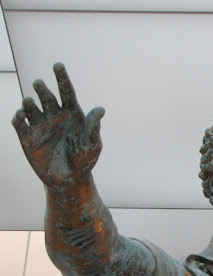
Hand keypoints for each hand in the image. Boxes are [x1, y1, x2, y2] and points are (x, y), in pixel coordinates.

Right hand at [12, 63, 104, 186]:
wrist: (69, 180)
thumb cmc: (84, 160)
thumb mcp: (91, 145)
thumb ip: (93, 128)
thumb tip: (100, 110)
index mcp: (71, 114)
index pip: (66, 91)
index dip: (62, 78)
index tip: (57, 65)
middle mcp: (54, 116)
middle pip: (47, 97)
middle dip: (43, 90)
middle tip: (39, 84)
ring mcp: (40, 125)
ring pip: (31, 108)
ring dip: (29, 103)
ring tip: (29, 102)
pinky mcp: (27, 137)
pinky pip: (19, 123)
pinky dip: (18, 118)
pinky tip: (21, 115)